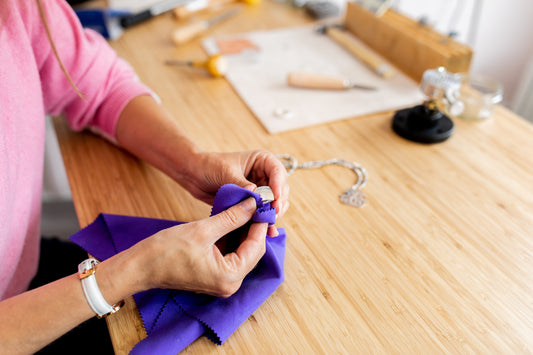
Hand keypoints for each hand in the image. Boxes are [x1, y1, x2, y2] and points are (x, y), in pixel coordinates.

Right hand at [137, 197, 266, 296]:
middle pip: (252, 252)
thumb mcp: (203, 229)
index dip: (260, 224)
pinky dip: (232, 240)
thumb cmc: (166, 250)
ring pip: (243, 253)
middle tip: (254, 205)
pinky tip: (231, 221)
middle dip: (253, 228)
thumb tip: (252, 204)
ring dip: (243, 232)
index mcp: (229, 276)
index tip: (262, 205)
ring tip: (244, 209)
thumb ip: (231, 217)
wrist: (141, 267)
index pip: (256, 247)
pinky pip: (231, 256)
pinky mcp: (215, 277)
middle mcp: (230, 284)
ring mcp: (222, 283)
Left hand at [183, 150, 288, 235]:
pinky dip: (265, 221)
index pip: (278, 172)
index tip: (274, 199)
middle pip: (280, 190)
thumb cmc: (209, 165)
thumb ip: (242, 185)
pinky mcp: (252, 203)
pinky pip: (262, 213)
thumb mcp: (226, 172)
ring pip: (274, 204)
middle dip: (278, 203)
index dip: (278, 186)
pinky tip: (268, 232)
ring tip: (268, 224)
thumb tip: (257, 197)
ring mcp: (259, 190)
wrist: (193, 175)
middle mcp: (264, 175)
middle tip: (271, 215)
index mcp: (262, 161)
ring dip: (272, 214)